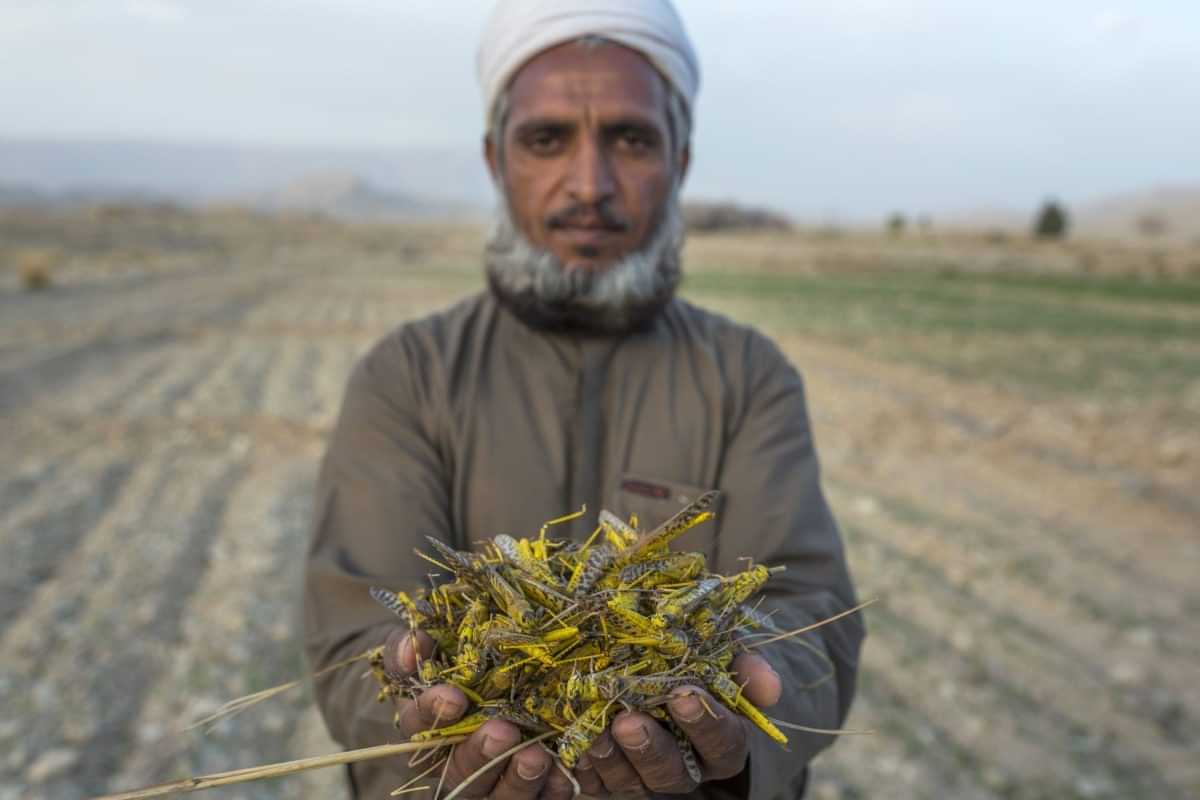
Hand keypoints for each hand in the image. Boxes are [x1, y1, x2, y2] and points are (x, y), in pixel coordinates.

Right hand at [383, 628, 575, 798]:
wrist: (502, 665)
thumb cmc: (458, 656)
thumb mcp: (430, 644)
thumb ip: (414, 645)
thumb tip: (413, 643)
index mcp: (428, 727)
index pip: (418, 727)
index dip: (432, 714)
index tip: (453, 696)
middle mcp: (458, 761)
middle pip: (460, 773)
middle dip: (480, 754)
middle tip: (502, 731)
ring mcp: (495, 779)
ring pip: (500, 796)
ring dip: (517, 780)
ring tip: (536, 755)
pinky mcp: (532, 786)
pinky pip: (542, 797)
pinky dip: (554, 785)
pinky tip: (567, 767)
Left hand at [575, 652, 781, 796]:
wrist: (662, 672)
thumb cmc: (700, 662)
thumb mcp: (727, 655)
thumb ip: (746, 668)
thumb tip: (769, 688)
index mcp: (723, 742)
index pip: (723, 742)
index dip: (706, 722)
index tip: (684, 695)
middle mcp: (686, 767)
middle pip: (673, 772)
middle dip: (650, 747)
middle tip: (629, 720)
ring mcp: (645, 776)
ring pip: (631, 782)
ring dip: (611, 758)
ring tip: (595, 730)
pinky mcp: (610, 778)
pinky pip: (595, 783)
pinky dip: (583, 766)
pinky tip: (571, 743)